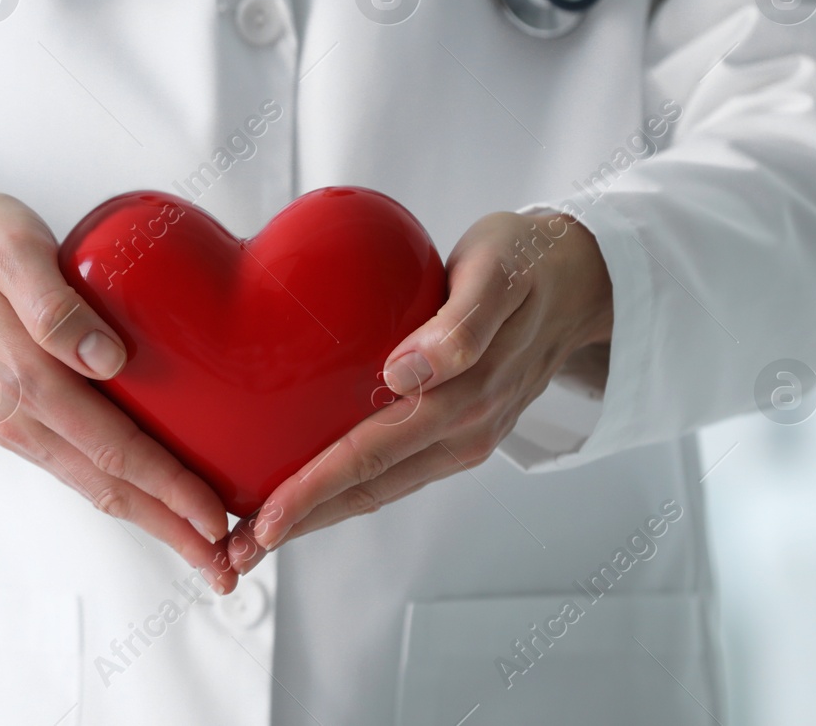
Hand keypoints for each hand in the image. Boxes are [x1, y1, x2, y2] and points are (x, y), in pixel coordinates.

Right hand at [0, 190, 236, 588]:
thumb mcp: (12, 249)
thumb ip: (54, 305)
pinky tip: (152, 497)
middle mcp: (18, 415)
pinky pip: (77, 466)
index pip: (113, 449)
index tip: (216, 516)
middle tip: (226, 566)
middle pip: (108, 487)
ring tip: (200, 547)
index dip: (169, 487)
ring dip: (149, 520)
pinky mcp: (17, 417)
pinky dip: (121, 492)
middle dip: (171, 529)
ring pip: (93, 486)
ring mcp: (15, 423)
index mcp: (25, 378)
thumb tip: (107, 356)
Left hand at [228, 211, 612, 568]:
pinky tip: (305, 491)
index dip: (315, 490)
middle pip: (367, 489)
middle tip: (234, 551)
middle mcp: (463, 432)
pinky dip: (344, 490)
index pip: (372, 455)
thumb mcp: (498, 274)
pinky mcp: (455, 432)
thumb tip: (406, 370)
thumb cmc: (526, 263)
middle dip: (299, 523)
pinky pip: (391, 470)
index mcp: (466, 399)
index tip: (264, 519)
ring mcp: (462, 439)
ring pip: (377, 489)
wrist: (581, 279)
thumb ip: (460, 324)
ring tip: (254, 538)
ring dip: (316, 515)